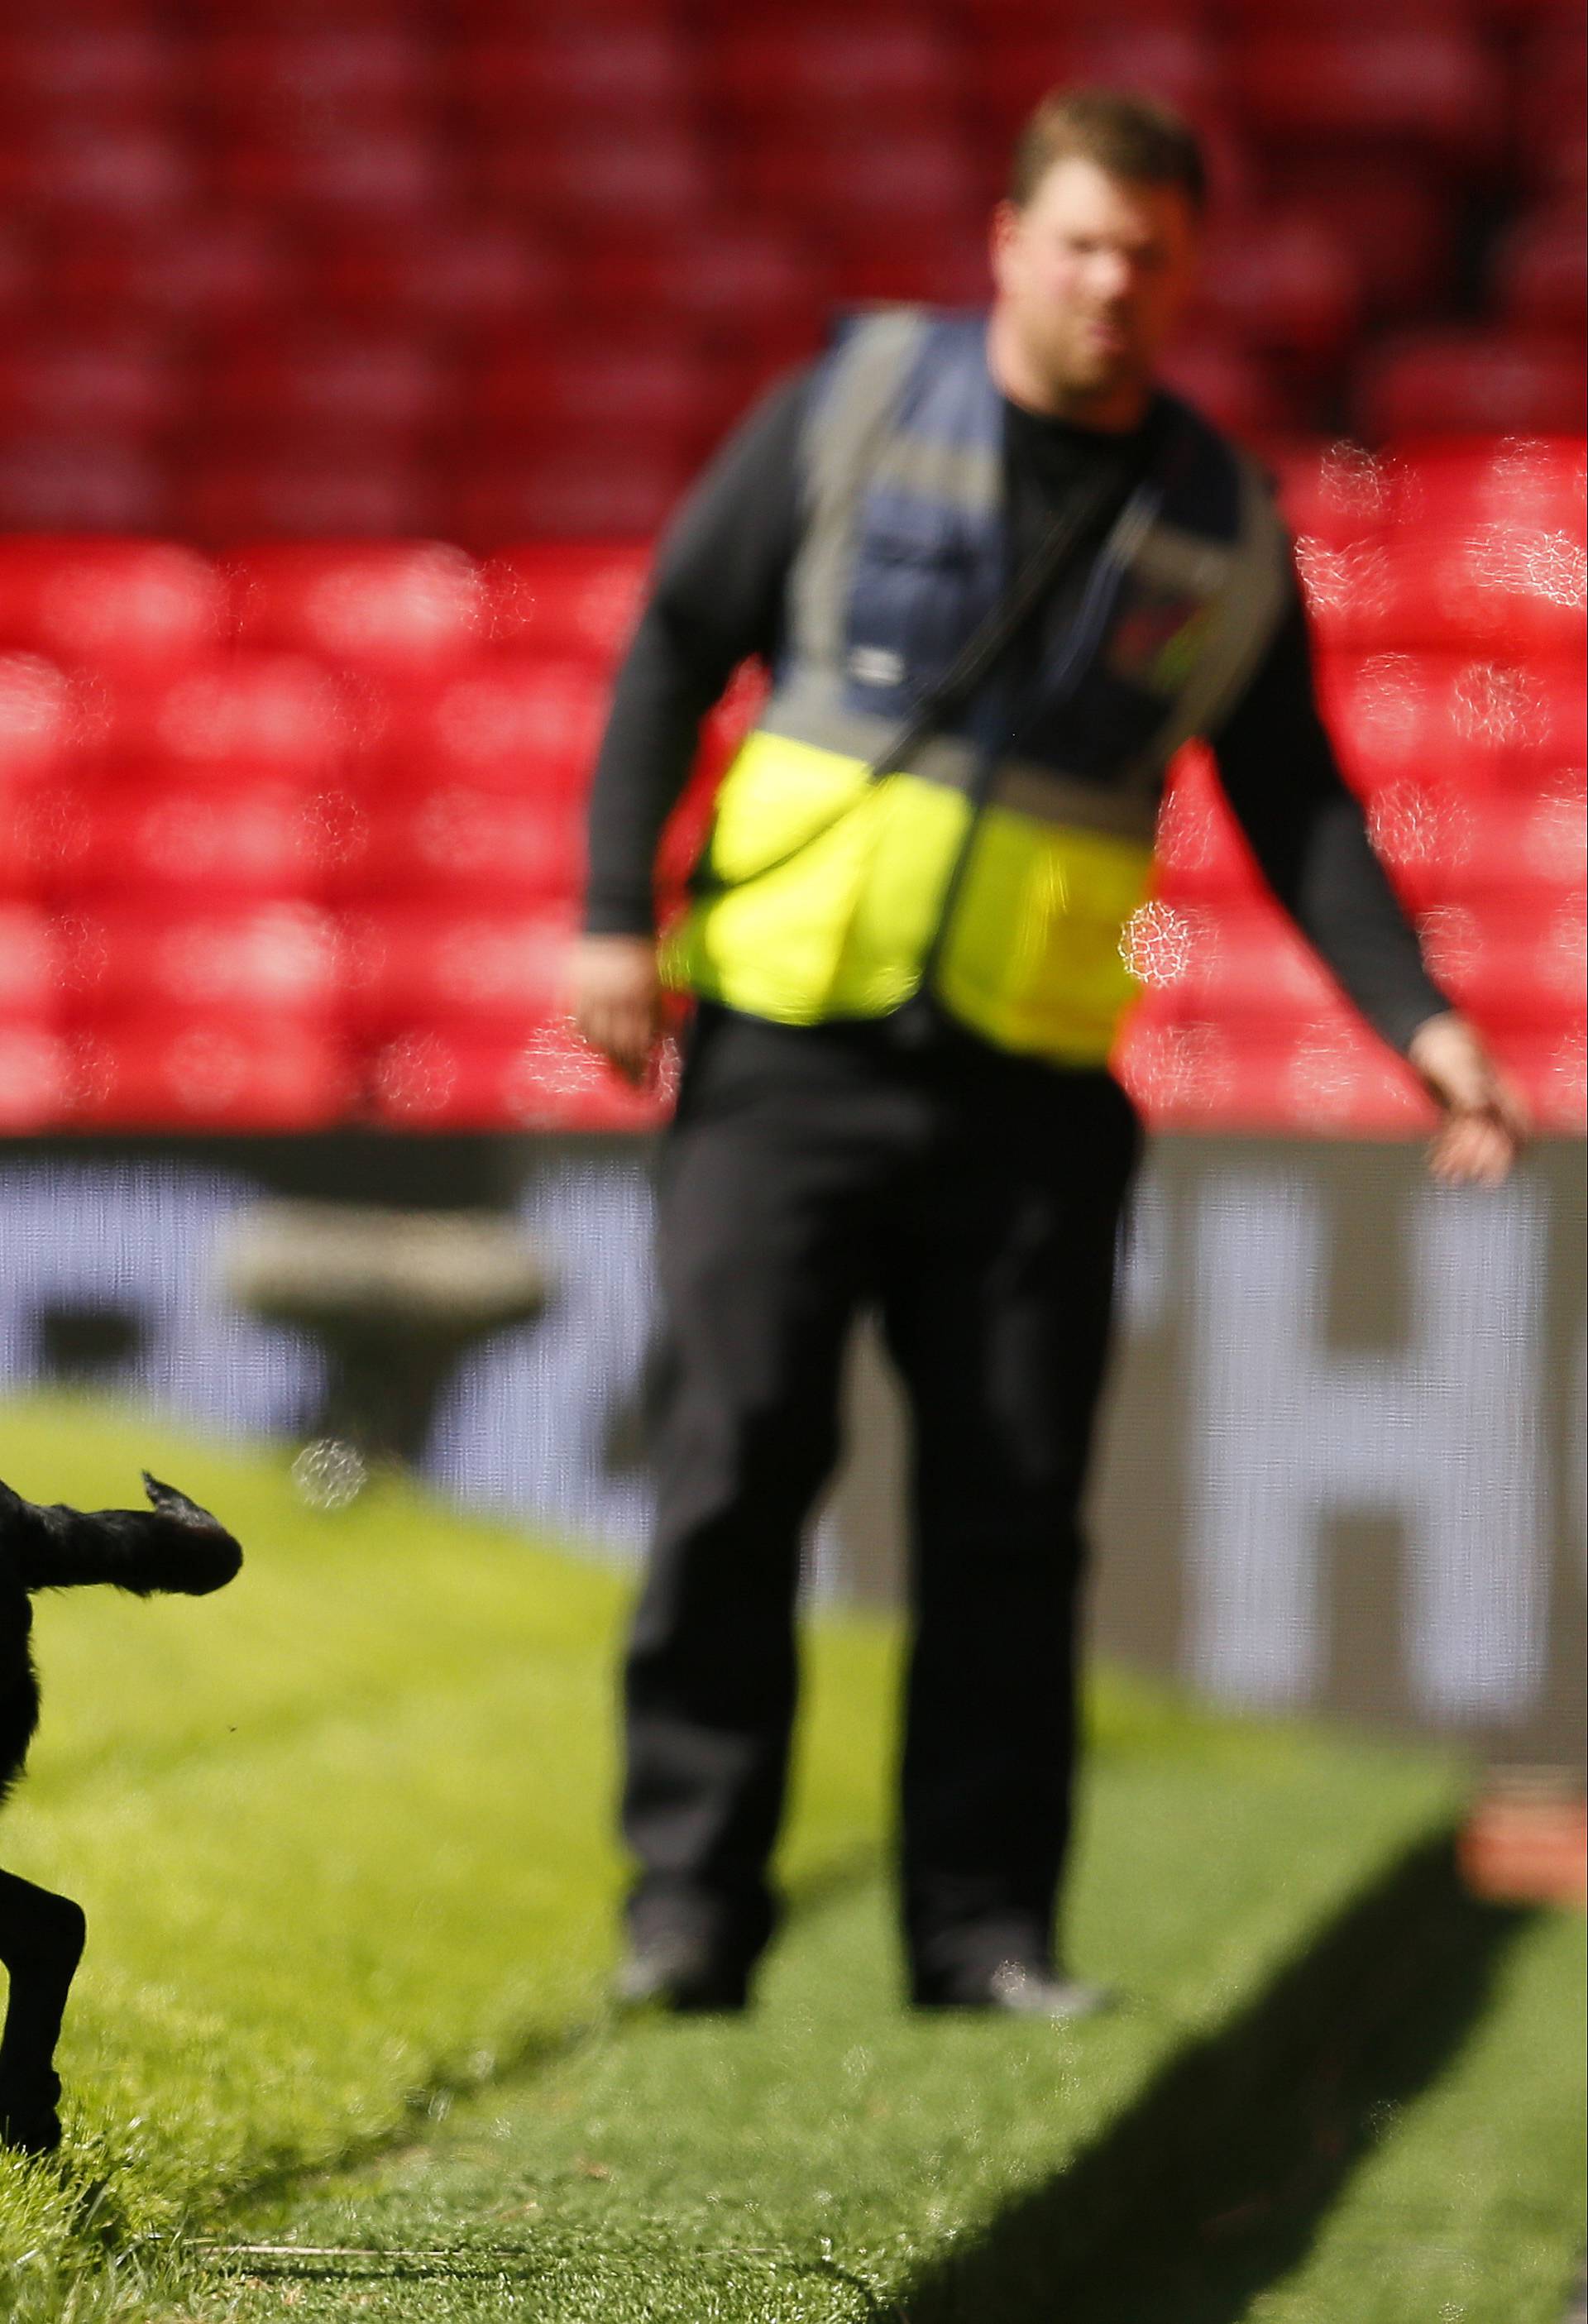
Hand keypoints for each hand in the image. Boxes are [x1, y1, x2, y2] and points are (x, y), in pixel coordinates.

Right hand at [568, 934, 663, 1085]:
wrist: (616, 917)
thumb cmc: (642, 948)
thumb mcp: (658, 978)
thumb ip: (657, 1009)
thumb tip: (660, 1040)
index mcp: (640, 994)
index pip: (640, 1040)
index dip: (642, 1064)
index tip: (645, 1082)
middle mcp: (616, 996)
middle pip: (617, 1043)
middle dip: (625, 1068)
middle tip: (630, 1085)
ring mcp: (592, 992)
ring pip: (594, 1035)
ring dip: (604, 1056)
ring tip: (612, 1070)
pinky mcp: (575, 985)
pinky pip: (574, 1019)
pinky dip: (582, 1035)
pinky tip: (589, 1046)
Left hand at [1406, 1012, 1530, 1185]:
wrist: (1428, 1037)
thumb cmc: (1447, 1047)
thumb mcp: (1458, 1065)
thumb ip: (1469, 1086)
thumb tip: (1479, 1108)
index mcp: (1501, 1089)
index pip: (1515, 1123)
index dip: (1512, 1147)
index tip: (1501, 1166)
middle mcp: (1491, 1101)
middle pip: (1495, 1136)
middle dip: (1484, 1159)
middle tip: (1471, 1176)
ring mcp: (1474, 1107)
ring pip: (1473, 1139)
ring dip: (1462, 1160)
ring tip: (1447, 1176)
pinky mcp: (1455, 1110)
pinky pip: (1455, 1135)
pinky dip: (1448, 1150)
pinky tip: (1438, 1164)